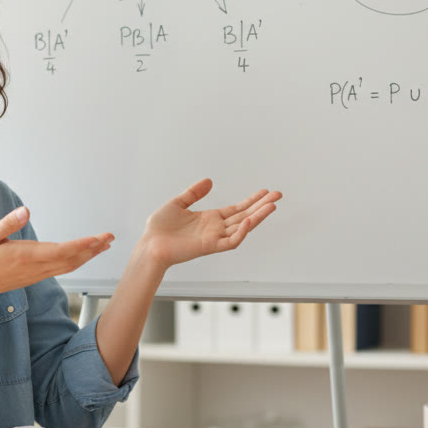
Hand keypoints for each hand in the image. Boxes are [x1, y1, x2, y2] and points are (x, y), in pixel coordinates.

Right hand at [0, 206, 113, 303]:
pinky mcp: (35, 276)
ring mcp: (36, 274)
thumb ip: (8, 224)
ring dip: (88, 255)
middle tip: (110, 237)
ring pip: (69, 266)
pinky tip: (84, 254)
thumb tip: (26, 210)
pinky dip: (77, 260)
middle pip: (71, 260)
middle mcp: (35, 267)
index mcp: (25, 256)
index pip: (59, 251)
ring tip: (104, 244)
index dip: (80, 245)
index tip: (97, 238)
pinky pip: (62, 269)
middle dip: (93, 249)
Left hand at [140, 179, 280, 267]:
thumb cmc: (159, 229)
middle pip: (245, 216)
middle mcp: (215, 228)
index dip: (251, 200)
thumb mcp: (177, 203)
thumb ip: (193, 193)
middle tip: (278, 195)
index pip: (237, 209)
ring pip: (243, 227)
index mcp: (210, 219)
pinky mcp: (210, 247)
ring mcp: (214, 238)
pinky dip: (241, 232)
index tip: (265, 192)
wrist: (149, 245)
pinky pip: (231, 241)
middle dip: (262, 206)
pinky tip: (249, 220)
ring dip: (258, 216)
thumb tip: (209, 181)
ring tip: (272, 205)